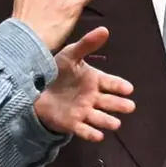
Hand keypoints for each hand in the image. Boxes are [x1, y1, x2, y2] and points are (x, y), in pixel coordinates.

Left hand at [34, 27, 134, 141]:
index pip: (111, 83)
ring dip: (107, 121)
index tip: (128, 89)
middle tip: (129, 107)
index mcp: (95, 80)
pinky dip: (91, 133)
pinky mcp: (72, 123)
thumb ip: (87, 44)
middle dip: (119, 105)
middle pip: (109, 102)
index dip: (120, 86)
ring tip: (116, 124)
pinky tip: (99, 136)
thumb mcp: (71, 55)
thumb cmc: (58, 71)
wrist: (36, 88)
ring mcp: (83, 111)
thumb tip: (105, 30)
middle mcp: (93, 97)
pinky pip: (83, 130)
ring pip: (99, 117)